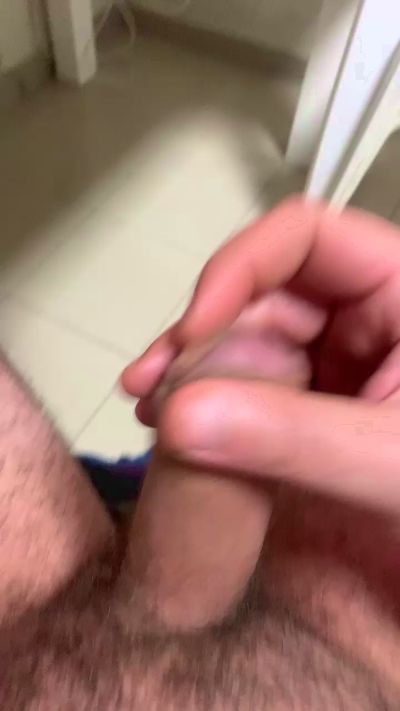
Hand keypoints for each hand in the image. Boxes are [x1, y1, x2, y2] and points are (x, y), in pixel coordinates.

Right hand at [122, 196, 399, 513]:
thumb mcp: (393, 460)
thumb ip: (298, 438)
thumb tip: (179, 418)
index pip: (308, 236)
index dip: (240, 267)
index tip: (192, 330)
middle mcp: (365, 311)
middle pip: (263, 289)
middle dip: (200, 333)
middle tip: (150, 385)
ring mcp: (337, 354)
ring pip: (249, 335)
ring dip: (194, 367)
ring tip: (149, 408)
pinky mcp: (317, 396)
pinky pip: (254, 380)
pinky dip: (212, 398)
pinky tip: (172, 422)